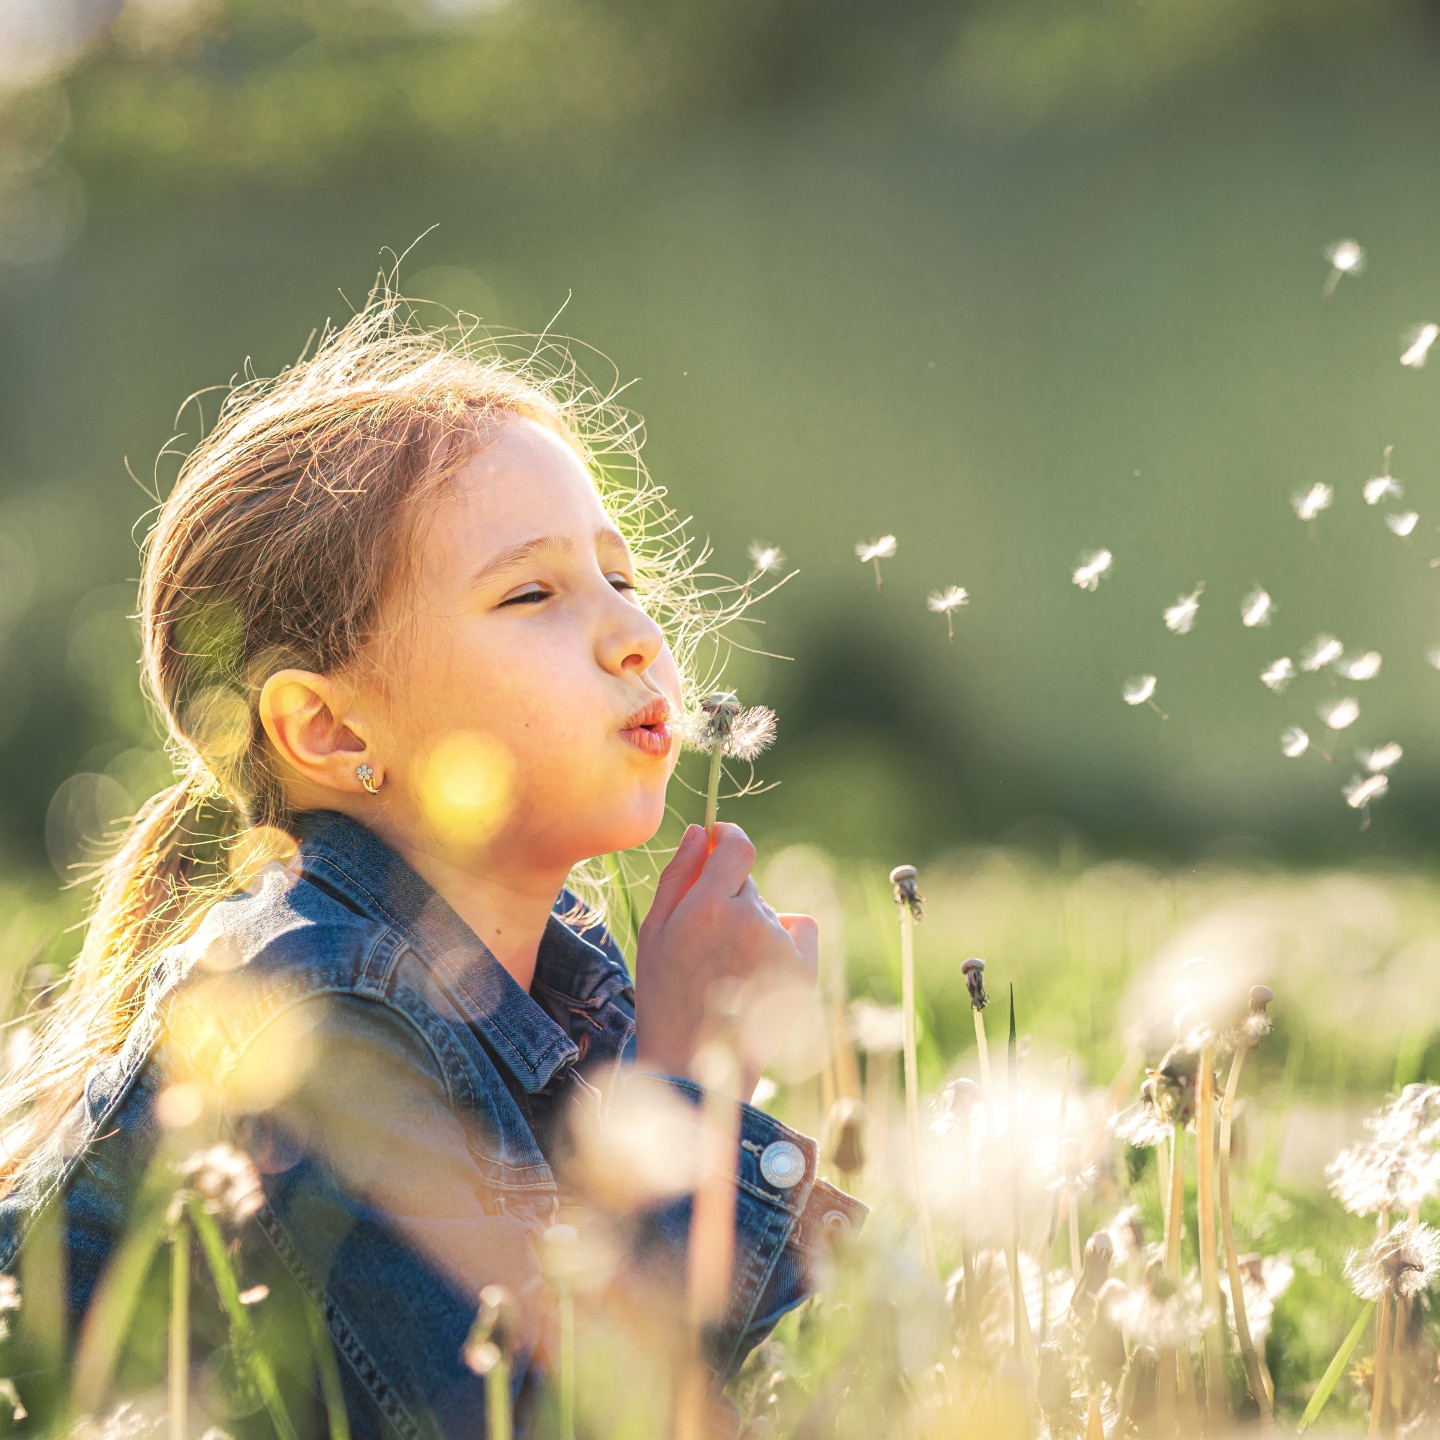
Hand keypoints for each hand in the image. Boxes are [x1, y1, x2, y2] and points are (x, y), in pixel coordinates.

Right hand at [634, 823, 817, 1098]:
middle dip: (729, 896)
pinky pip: (799, 928)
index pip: (737, 845)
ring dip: (752, 923)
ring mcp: (780, 946)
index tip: (721, 840)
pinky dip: (785, 938)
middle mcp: (750, 920)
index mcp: (708, 907)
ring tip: (728, 969)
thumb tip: (700, 831)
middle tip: (707, 941)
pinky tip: (760, 968)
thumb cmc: (665, 996)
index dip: (729, 836)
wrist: (695, 1064)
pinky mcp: (804, 970)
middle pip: (747, 882)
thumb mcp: (655, 930)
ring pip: (768, 910)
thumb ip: (678, 874)